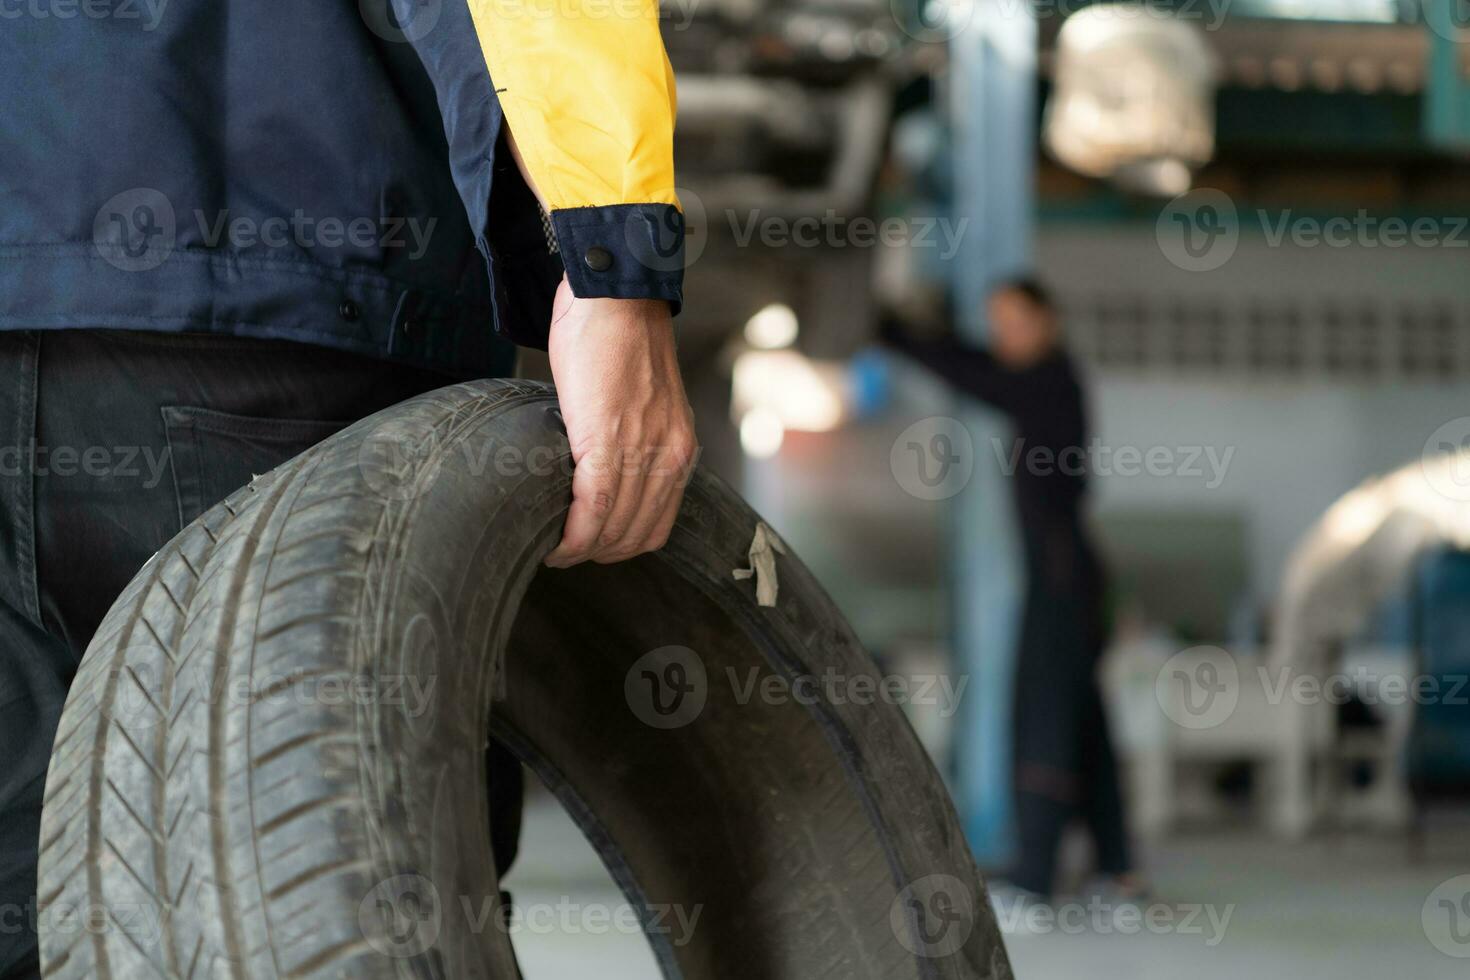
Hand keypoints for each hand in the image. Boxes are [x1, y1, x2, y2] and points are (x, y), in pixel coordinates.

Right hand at [544, 277, 697, 566]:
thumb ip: (633, 437)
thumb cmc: (618, 339)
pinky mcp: (606, 440)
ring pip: (615, 529)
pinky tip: (555, 543)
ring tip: (556, 551)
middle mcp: (669, 454)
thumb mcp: (644, 400)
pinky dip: (574, 535)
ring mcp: (641, 450)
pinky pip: (594, 507)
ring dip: (583, 551)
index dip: (622, 547)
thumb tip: (600, 468)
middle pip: (636, 535)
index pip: (657, 524)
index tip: (592, 550)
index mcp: (679, 447)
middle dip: (599, 554)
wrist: (614, 297)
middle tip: (567, 554)